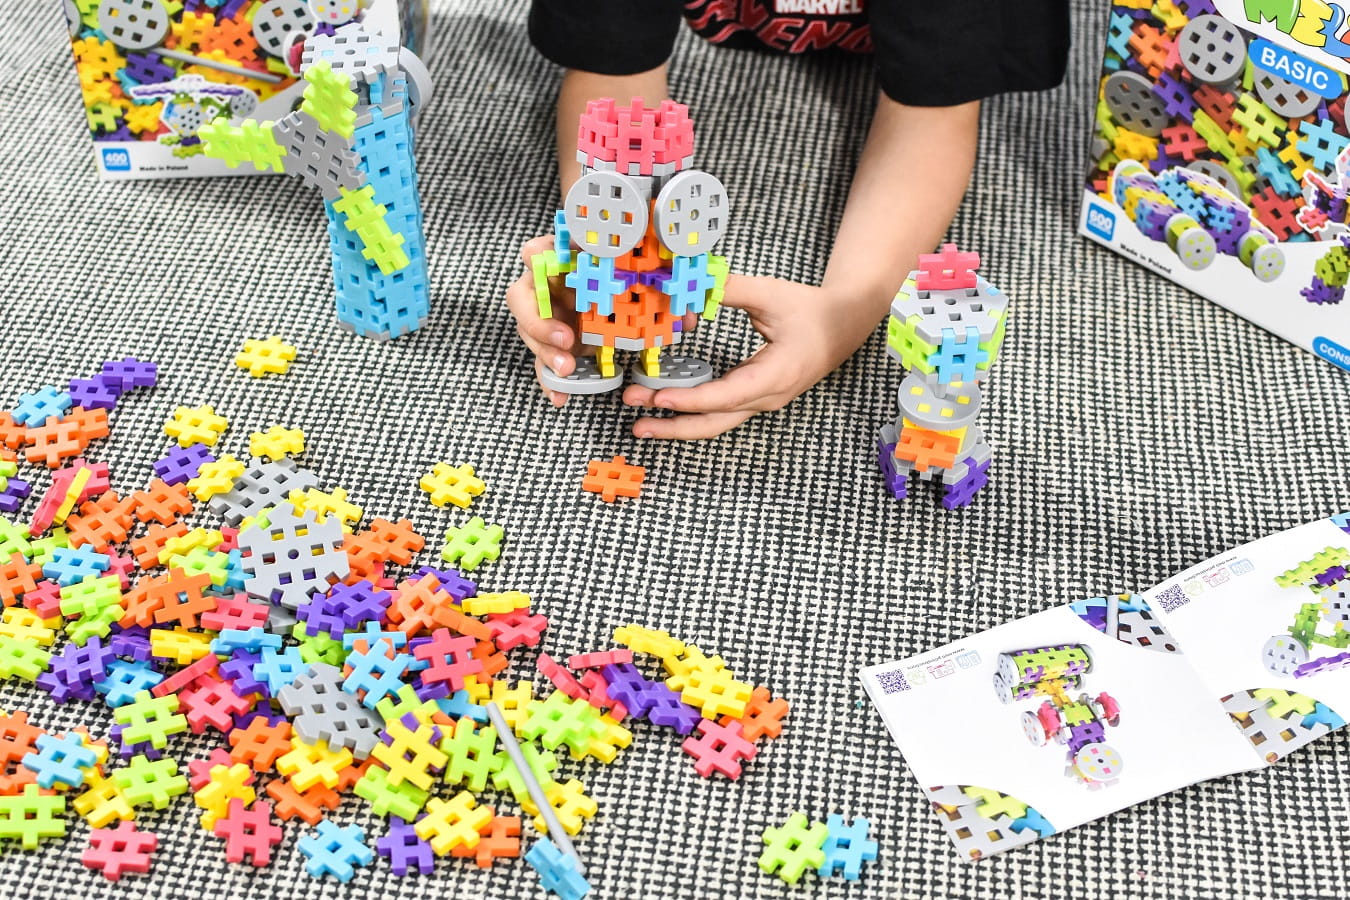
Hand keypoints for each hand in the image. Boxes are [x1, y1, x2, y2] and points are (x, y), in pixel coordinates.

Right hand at [505, 236, 696, 406]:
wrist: (625, 298)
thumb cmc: (631, 280)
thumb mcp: (646, 280)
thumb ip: (663, 290)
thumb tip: (691, 319)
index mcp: (565, 258)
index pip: (537, 251)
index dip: (539, 258)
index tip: (556, 268)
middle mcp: (548, 286)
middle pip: (521, 297)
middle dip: (540, 320)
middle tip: (566, 338)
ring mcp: (546, 315)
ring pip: (528, 332)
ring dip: (545, 352)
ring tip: (568, 370)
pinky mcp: (551, 344)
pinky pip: (542, 362)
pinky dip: (550, 382)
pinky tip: (560, 397)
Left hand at [622, 275, 879, 438]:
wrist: (844, 325)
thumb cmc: (811, 311)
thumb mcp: (771, 294)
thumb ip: (730, 289)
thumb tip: (692, 284)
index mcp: (775, 376)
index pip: (726, 396)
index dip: (691, 399)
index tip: (660, 399)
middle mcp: (766, 397)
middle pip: (714, 423)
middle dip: (673, 425)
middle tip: (636, 422)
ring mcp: (761, 401)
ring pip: (715, 422)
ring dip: (678, 423)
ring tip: (642, 421)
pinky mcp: (754, 397)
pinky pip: (719, 412)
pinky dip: (691, 412)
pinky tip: (667, 405)